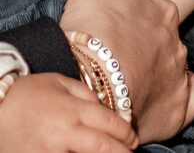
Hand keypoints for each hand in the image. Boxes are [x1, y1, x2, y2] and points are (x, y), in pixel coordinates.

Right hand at [0, 73, 137, 151]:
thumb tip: (105, 108)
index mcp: (73, 109)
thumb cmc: (26, 95)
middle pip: (103, 146)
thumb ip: (85, 94)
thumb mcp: (58, 83)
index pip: (110, 123)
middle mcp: (63, 132)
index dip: (126, 133)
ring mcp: (48, 151)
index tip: (133, 139)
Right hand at [60, 0, 193, 143]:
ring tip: (132, 68)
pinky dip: (185, 90)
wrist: (97, 92)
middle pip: (158, 27)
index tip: (108, 0)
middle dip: (141, 28)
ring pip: (173, 58)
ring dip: (157, 59)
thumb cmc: (92, 37)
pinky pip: (193, 94)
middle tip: (116, 38)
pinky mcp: (182, 103)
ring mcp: (180, 71)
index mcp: (160, 8)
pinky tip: (172, 91)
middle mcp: (176, 37)